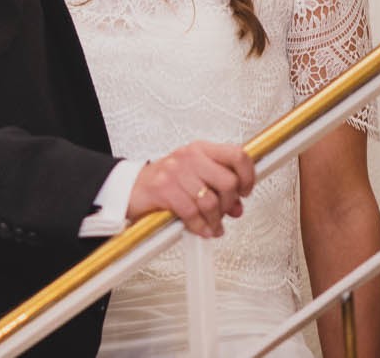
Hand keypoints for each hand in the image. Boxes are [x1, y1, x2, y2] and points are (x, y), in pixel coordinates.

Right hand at [128, 141, 255, 238]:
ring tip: (212, 225)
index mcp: (201, 150)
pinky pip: (192, 213)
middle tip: (225, 212)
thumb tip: (238, 205)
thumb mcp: (194, 176)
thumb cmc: (165, 182)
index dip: (248, 176)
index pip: (237, 155)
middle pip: (228, 182)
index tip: (245, 190)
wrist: (131, 188)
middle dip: (229, 204)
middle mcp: (189, 157)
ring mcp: (175, 171)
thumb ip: (218, 187)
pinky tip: (200, 229)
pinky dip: (200, 226)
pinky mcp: (164, 188)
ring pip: (211, 202)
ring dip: (215, 220)